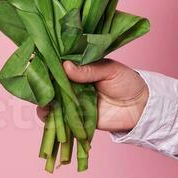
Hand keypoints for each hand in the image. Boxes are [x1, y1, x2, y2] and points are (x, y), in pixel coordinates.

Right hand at [34, 58, 148, 131]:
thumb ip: (88, 70)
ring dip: (43, 99)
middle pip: (51, 82)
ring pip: (50, 99)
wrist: (140, 107)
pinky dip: (49, 116)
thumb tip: (65, 65)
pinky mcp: (75, 117)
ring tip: (42, 98)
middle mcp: (73, 82)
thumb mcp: (110, 70)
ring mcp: (72, 99)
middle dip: (41, 82)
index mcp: (80, 67)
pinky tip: (45, 112)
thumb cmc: (127, 82)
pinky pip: (58, 117)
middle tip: (38, 82)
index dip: (48, 62)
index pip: (59, 63)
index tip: (37, 60)